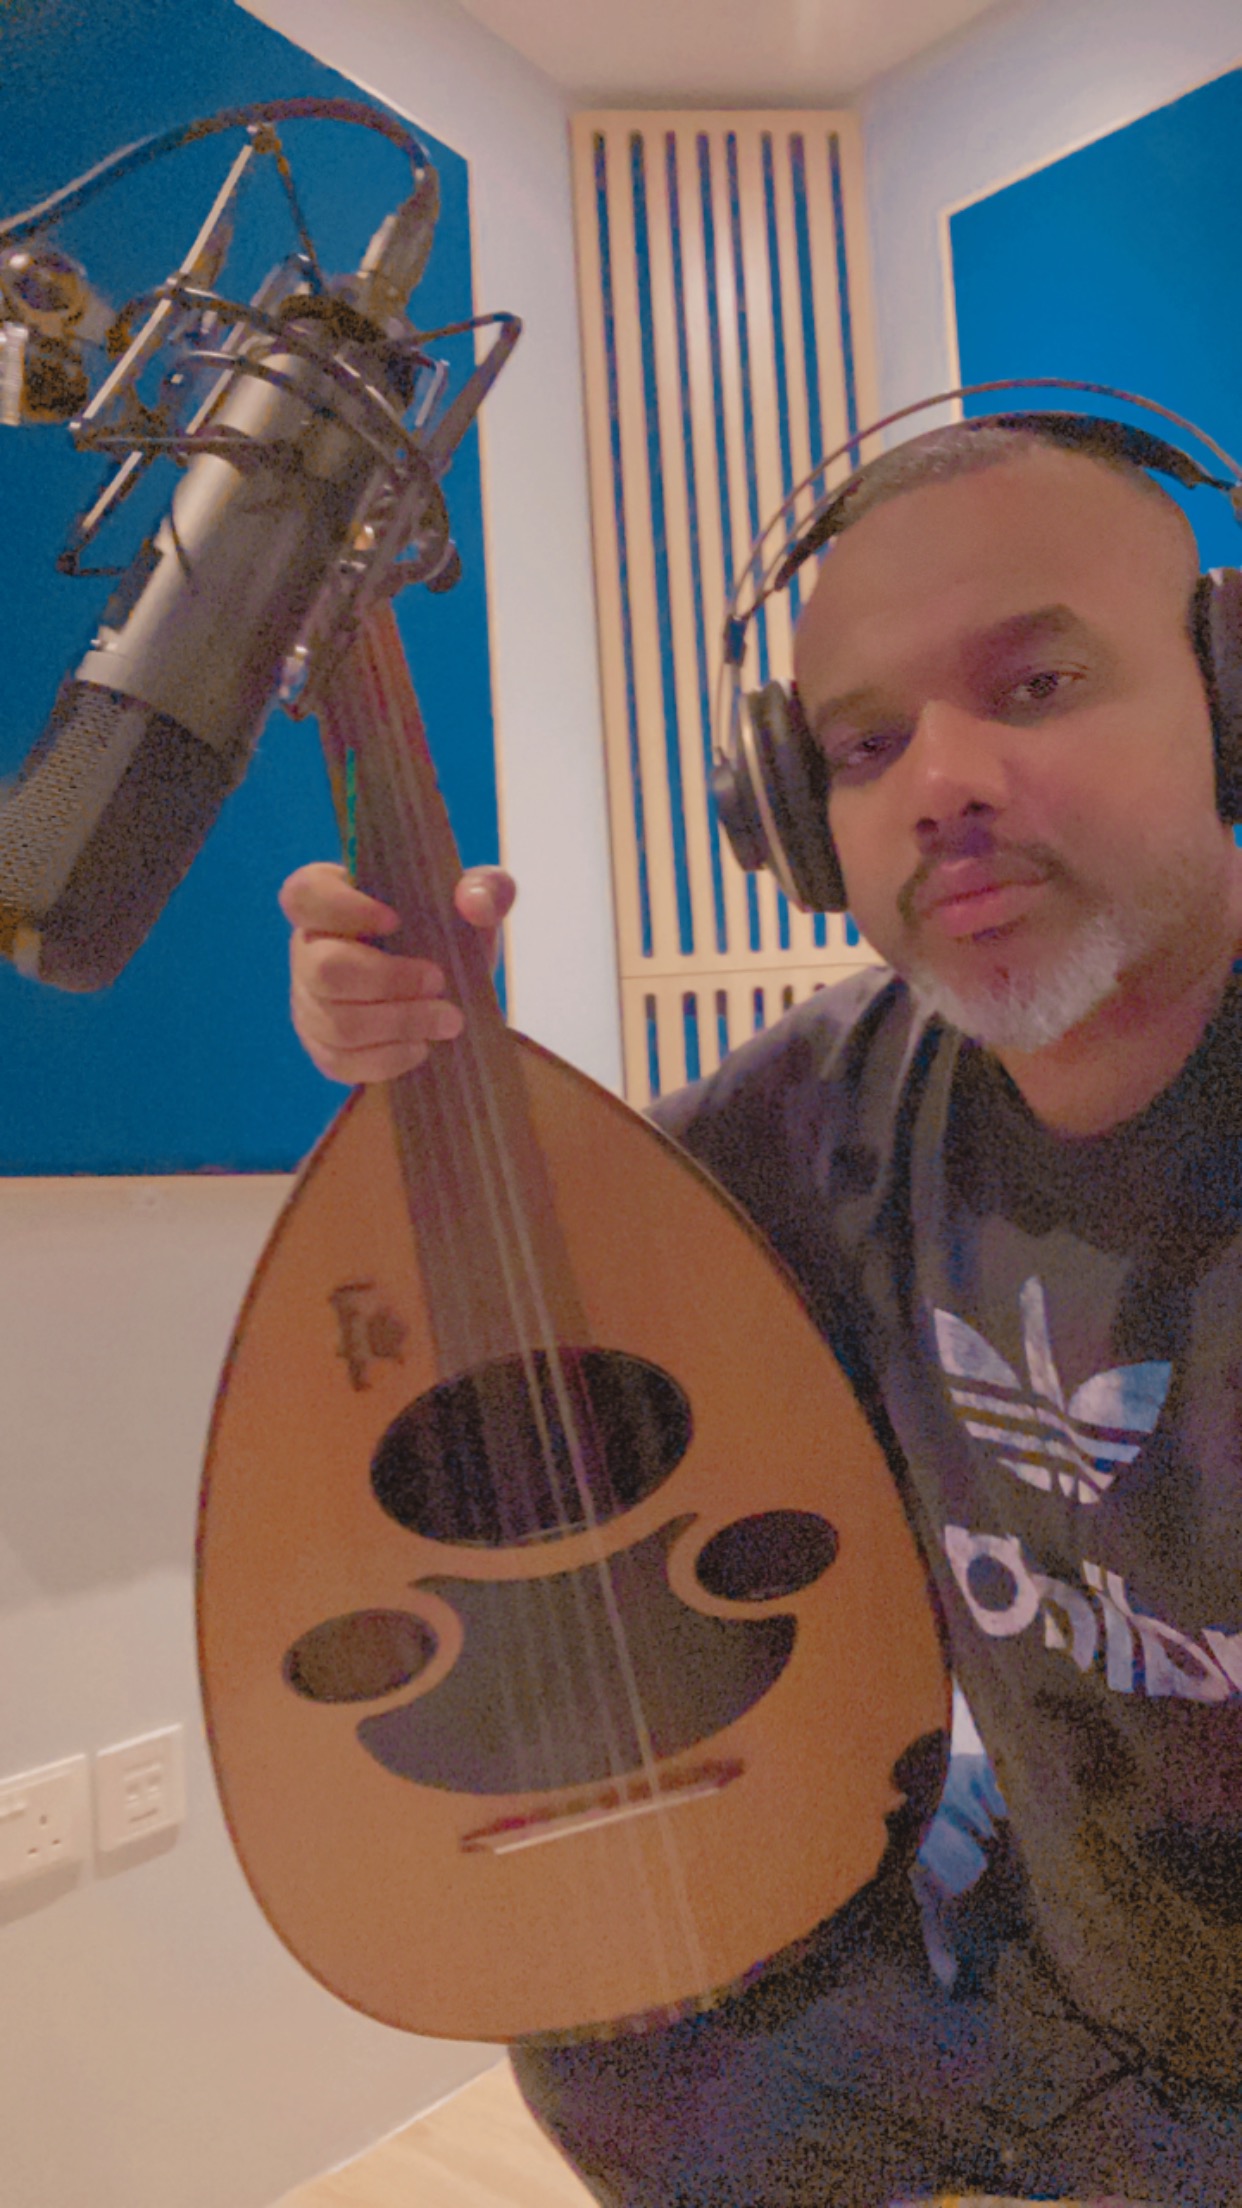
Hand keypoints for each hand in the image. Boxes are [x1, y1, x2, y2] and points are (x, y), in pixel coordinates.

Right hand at [279, 860, 515, 1083]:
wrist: (453, 993)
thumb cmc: (449, 933)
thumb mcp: (477, 903)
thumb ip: (485, 889)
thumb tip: (473, 901)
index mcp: (332, 899)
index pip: (304, 895)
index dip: (341, 909)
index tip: (396, 921)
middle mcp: (309, 949)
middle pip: (324, 970)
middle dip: (390, 981)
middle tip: (439, 982)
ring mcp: (309, 1001)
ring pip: (338, 1023)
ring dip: (401, 1024)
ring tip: (449, 1020)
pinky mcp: (323, 1046)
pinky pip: (342, 1061)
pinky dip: (389, 1059)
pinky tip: (421, 1046)